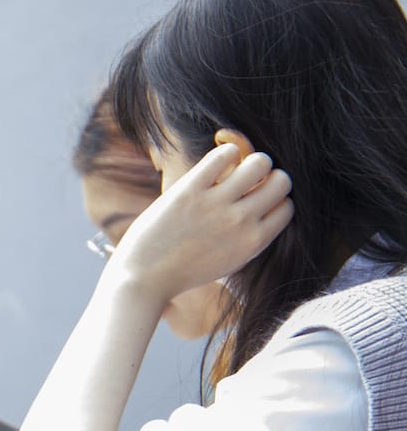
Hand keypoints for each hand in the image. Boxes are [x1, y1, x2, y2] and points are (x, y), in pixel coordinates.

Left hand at [109, 136, 292, 303]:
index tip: (255, 201)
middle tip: (246, 182)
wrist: (143, 278)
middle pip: (282, 180)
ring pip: (259, 162)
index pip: (287, 206)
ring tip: (233, 169)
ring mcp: (216, 204)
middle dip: (268, 177)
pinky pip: (224, 154)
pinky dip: (225, 152)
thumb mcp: (228, 260)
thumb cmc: (182, 270)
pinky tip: (215, 163)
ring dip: (250, 161)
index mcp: (254, 241)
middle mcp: (241, 221)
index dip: (273, 200)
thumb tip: (262, 205)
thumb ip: (248, 236)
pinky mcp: (190, 190)